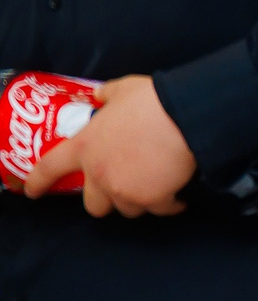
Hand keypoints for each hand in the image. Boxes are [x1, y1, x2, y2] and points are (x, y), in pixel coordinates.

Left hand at [25, 75, 194, 216]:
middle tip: (123, 189)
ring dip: (140, 201)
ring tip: (155, 188)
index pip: (50, 168)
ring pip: (129, 210)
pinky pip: (162, 210)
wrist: (182, 118)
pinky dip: (171, 204)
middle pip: (94, 206)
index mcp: (85, 147)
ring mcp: (125, 190)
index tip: (32, 193)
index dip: (38, 182)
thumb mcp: (120, 90)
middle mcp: (99, 174)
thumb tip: (101, 95)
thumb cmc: (149, 102)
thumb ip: (106, 96)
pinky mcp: (154, 200)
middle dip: (108, 201)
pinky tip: (178, 196)